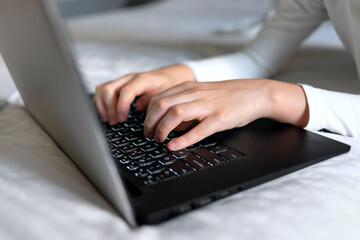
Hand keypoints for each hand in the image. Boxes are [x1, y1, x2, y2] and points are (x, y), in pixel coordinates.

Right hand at [93, 64, 194, 124]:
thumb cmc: (168, 87)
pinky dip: (100, 103)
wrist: (170, 77)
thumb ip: (153, 99)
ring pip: (102, 89)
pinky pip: (102, 91)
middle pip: (108, 89)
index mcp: (143, 80)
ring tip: (110, 120)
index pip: (126, 91)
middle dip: (109, 108)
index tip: (122, 119)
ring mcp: (122, 81)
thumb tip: (139, 107)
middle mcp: (129, 78)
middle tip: (115, 122)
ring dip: (102, 106)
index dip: (121, 106)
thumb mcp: (166, 94)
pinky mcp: (118, 85)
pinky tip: (106, 115)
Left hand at [144, 79, 308, 150]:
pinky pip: (198, 130)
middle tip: (149, 135)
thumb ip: (184, 102)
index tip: (146, 125)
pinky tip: (174, 146)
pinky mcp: (220, 118)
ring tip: (159, 140)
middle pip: (162, 105)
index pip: (158, 97)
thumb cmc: (227, 96)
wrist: (255, 93)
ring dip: (162, 129)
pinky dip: (183, 140)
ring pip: (175, 114)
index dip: (147, 114)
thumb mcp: (201, 93)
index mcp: (189, 87)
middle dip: (150, 122)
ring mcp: (208, 105)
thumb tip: (166, 120)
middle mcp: (195, 93)